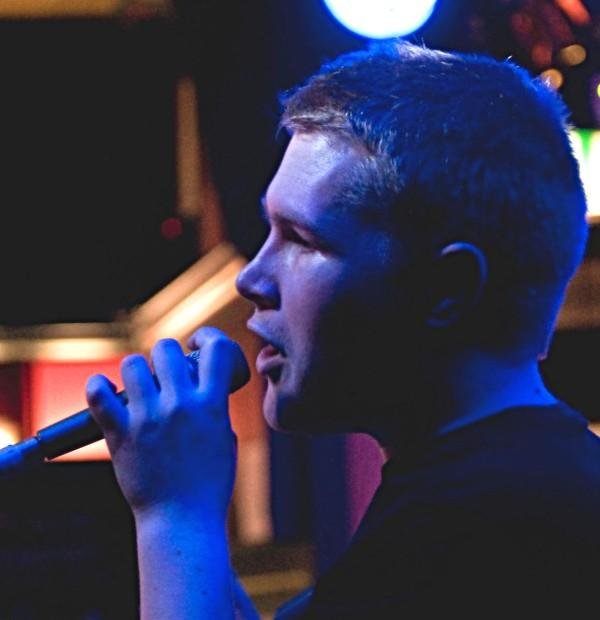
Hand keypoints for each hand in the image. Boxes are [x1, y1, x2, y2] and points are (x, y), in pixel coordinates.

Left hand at [85, 327, 248, 522]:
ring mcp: (149, 418)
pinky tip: (103, 390)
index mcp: (212, 405)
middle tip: (165, 371)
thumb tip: (198, 387)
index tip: (200, 344)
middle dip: (166, 354)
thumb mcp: (225, 438)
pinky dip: (97, 388)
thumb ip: (213, 408)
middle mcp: (180, 405)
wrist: (183, 520)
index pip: (216, 349)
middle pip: (166, 348)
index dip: (209, 337)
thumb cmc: (209, 483)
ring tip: (138, 386)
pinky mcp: (121, 434)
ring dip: (135, 371)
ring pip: (131, 364)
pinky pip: (99, 396)